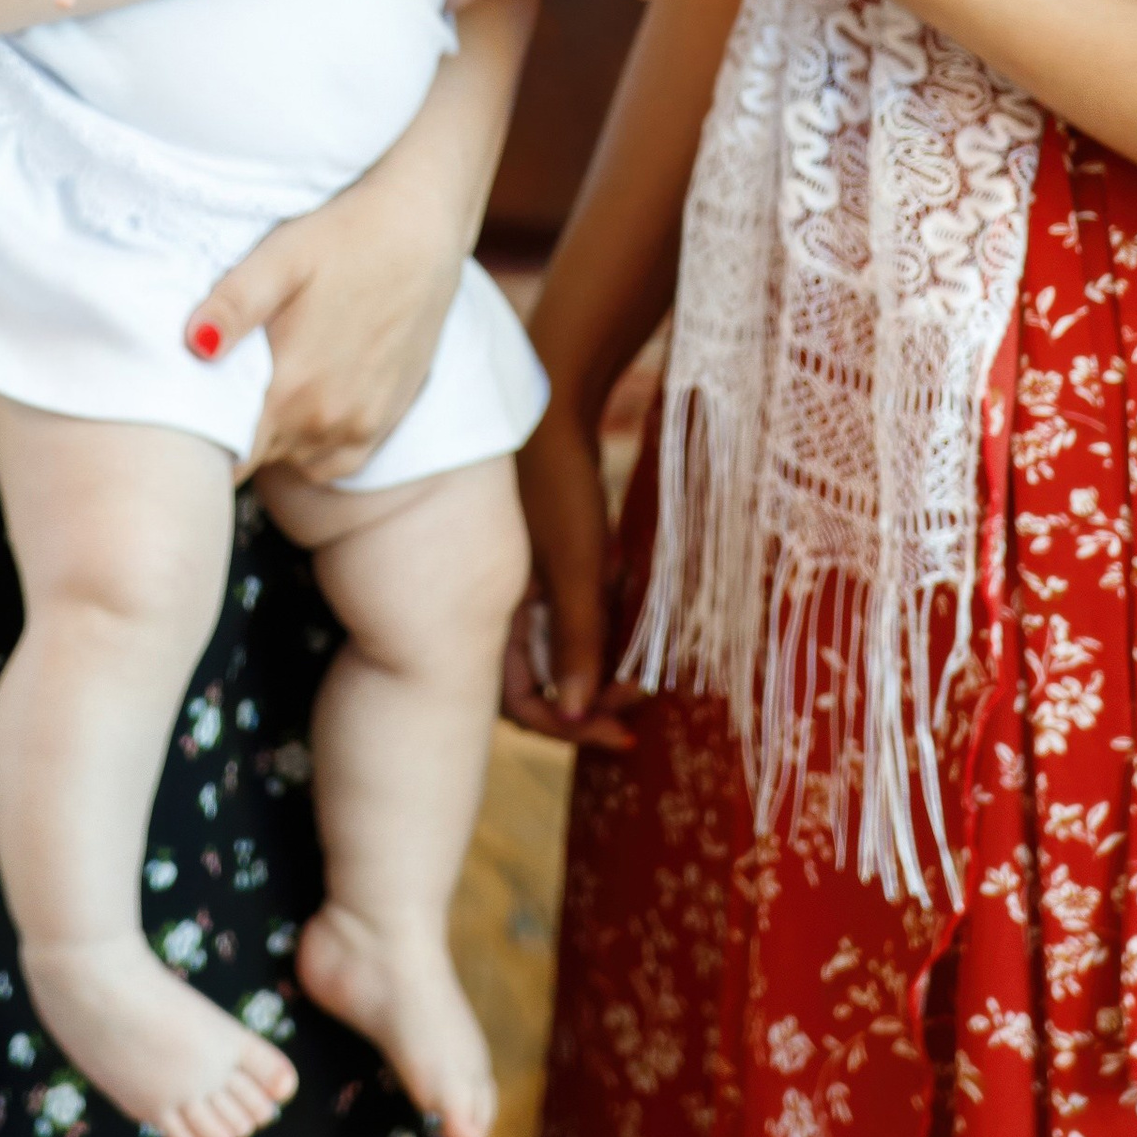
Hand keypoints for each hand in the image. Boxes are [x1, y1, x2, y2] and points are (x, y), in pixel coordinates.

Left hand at [191, 159, 472, 488]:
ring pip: (289, 461)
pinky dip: (309, 447)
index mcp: (289, 388)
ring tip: (260, 389)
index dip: (197, 437)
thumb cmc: (344, 237)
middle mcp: (324, 421)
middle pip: (254, 457)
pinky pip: (331, 463)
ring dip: (270, 439)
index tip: (183, 412)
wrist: (421, 231)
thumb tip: (192, 345)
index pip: (224, 453)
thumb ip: (235, 305)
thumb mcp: (281, 257)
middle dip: (229, 433)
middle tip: (216, 389)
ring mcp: (358, 426)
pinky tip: (301, 404)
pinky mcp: (382, 422)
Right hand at [500, 395, 641, 751]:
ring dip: (605, 647)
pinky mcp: (546, 561)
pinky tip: (622, 578)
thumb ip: (576, 639)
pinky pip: (576, 607)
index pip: (525, 703)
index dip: (571, 726)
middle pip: (547, 681)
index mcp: (494, 617)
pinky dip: (604, 608)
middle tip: (641, 693)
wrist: (553, 406)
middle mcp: (505, 609)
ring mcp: (525, 585)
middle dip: (596, 693)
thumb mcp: (575, 568)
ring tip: (634, 623)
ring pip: (568, 644)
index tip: (623, 730)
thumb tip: (576, 711)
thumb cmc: (556, 484)